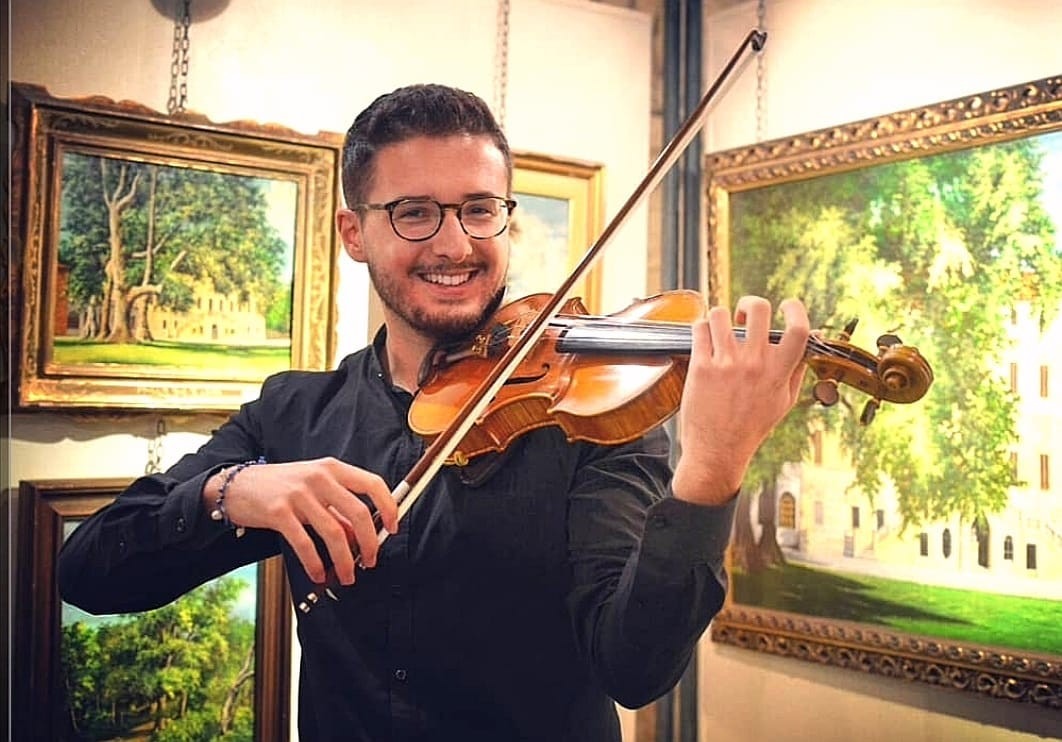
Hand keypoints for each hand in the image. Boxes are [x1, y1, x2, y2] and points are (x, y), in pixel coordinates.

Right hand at [204, 457, 398, 584]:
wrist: (237, 485)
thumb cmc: (280, 487)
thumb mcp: (314, 490)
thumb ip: (338, 510)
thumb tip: (361, 536)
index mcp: (332, 468)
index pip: (373, 483)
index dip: (388, 507)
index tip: (393, 528)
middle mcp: (318, 477)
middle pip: (358, 513)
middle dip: (369, 543)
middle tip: (370, 561)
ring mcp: (298, 494)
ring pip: (334, 533)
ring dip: (344, 561)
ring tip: (346, 576)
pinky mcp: (278, 512)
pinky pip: (305, 543)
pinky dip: (315, 564)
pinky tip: (318, 574)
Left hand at [671, 296, 808, 505]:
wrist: (718, 451)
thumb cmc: (752, 426)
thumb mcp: (784, 401)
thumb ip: (798, 368)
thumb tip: (813, 336)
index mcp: (779, 372)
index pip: (799, 329)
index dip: (795, 309)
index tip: (787, 305)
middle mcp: (754, 365)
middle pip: (758, 309)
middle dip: (750, 304)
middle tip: (743, 315)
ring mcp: (727, 365)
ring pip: (721, 314)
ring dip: (720, 317)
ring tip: (719, 330)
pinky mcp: (701, 368)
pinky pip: (700, 330)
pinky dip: (701, 328)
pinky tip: (704, 338)